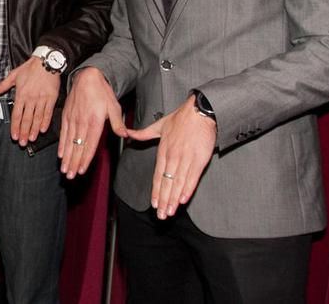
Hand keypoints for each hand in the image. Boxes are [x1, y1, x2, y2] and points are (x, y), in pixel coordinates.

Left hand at [0, 56, 58, 145]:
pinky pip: (48, 112)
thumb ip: (2, 86)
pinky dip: (45, 121)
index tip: (14, 136)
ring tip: (31, 138)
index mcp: (21, 94)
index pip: (16, 114)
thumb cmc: (30, 68)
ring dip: (34, 129)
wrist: (46, 62)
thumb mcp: (13, 75)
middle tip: (22, 143)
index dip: (15, 126)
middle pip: (26, 119)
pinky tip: (42, 129)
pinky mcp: (51, 98)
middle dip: (24, 132)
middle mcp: (31, 98)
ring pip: (37, 118)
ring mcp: (42, 99)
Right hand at [58, 67, 126, 178]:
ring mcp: (72, 120)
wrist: (87, 77)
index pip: (90, 144)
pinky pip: (63, 133)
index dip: (85, 159)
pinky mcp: (66, 116)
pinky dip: (61, 144)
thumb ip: (117, 123)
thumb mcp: (114, 106)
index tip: (82, 170)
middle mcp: (82, 122)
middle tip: (70, 175)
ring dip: (66, 157)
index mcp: (95, 121)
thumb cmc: (102, 92)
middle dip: (73, 163)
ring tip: (64, 169)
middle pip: (77, 147)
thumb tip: (125, 135)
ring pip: (69, 142)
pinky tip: (60, 154)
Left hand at [126, 95, 216, 218]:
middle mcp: (173, 157)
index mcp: (163, 151)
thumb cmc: (180, 118)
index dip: (156, 191)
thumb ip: (143, 134)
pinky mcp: (200, 159)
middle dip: (164, 200)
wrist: (200, 111)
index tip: (153, 204)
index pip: (157, 176)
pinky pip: (193, 177)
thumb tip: (128, 134)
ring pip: (178, 183)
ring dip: (174, 199)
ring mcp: (186, 159)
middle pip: (167, 183)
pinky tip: (183, 200)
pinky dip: (188, 189)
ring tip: (170, 212)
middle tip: (161, 216)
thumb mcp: (159, 126)